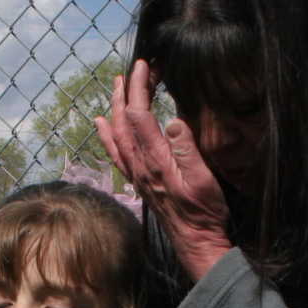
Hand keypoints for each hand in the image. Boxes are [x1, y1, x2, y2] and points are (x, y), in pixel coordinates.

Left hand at [95, 60, 234, 282]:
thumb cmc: (204, 212)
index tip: (144, 65)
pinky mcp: (139, 182)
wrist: (196, 242)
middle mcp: (140, 165)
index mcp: (156, 160)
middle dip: (125, 91)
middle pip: (123, 121)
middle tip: (132, 70)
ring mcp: (137, 174)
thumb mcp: (203, 179)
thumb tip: (174, 120)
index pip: (139, 114)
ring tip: (114, 87)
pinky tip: (103, 125)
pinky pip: (115, 153)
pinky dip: (107, 134)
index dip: (139, 87)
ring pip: (116, 135)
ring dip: (114, 108)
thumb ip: (187, 149)